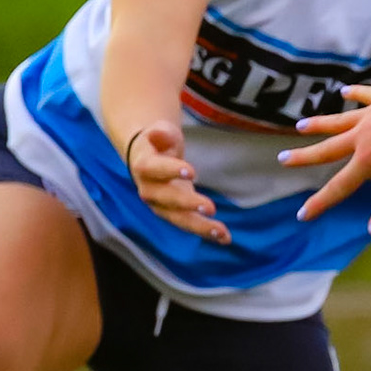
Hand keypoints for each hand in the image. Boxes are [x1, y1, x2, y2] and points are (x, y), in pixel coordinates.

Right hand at [126, 121, 229, 243]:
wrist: (148, 158)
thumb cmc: (158, 143)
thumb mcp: (160, 132)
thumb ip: (161, 133)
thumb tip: (157, 132)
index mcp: (144, 166)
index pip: (153, 169)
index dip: (169, 170)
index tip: (191, 171)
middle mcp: (149, 190)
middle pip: (165, 200)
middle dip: (187, 204)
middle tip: (211, 207)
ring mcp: (161, 205)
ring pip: (178, 219)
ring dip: (199, 227)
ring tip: (221, 232)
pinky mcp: (176, 213)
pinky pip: (190, 224)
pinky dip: (207, 232)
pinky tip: (225, 238)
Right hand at [282, 70, 370, 235]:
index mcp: (368, 159)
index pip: (339, 186)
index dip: (320, 202)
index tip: (302, 214)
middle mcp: (362, 136)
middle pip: (327, 149)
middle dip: (304, 157)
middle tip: (282, 159)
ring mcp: (370, 114)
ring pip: (338, 121)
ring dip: (318, 124)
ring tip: (299, 126)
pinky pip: (363, 96)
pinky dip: (353, 94)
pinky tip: (344, 92)